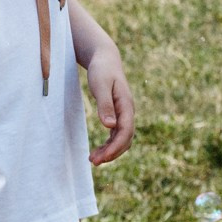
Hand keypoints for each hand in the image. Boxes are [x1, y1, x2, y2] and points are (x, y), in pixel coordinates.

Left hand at [84, 46, 135, 164]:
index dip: (116, 147)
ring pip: (121, 138)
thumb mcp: (101, 85)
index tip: (102, 158)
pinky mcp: (117, 114)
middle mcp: (128, 111)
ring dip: (110, 151)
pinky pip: (116, 134)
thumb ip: (105, 105)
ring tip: (93, 159)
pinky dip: (109, 144)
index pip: (126, 131)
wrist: (104, 59)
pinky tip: (98, 151)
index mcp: (126, 105)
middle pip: (125, 138)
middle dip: (112, 152)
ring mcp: (123, 113)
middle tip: (94, 162)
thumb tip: (110, 126)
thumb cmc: (102, 70)